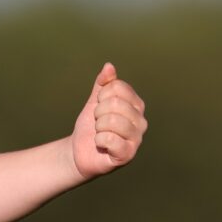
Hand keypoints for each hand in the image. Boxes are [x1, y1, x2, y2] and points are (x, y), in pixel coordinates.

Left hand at [71, 62, 146, 180]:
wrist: (80, 150)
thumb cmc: (91, 124)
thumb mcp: (95, 100)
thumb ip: (103, 84)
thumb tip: (109, 66)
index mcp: (137, 105)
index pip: (118, 87)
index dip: (101, 96)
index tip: (99, 106)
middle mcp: (141, 121)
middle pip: (115, 103)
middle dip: (98, 112)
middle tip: (98, 122)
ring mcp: (136, 139)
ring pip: (112, 121)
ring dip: (98, 127)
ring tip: (100, 133)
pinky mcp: (128, 155)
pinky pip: (109, 140)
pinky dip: (99, 141)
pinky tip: (102, 145)